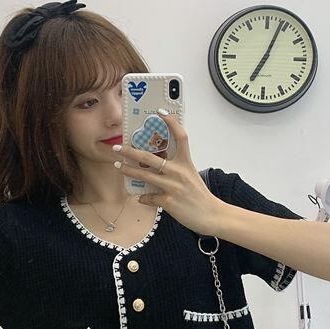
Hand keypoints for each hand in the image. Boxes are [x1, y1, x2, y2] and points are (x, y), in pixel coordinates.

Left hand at [113, 109, 224, 235]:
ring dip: (128, 170)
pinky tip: (140, 197)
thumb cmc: (200, 196)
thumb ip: (177, 168)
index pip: (180, 137)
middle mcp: (178, 172)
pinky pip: (149, 197)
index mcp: (186, 162)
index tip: (160, 112)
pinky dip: (143, 198)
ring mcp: (173, 187)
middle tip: (118, 148)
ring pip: (144, 176)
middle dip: (131, 151)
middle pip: (151, 157)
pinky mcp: (168, 201)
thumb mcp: (191, 176)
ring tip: (117, 167)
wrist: (211, 215)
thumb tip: (159, 165)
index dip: (171, 123)